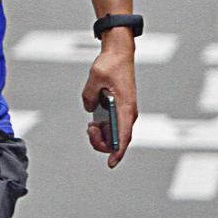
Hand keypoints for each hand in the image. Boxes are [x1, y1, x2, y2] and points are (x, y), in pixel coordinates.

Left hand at [82, 38, 136, 166]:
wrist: (119, 53)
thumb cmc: (111, 64)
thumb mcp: (95, 77)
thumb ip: (89, 95)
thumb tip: (90, 109)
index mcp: (126, 108)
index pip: (124, 137)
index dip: (118, 153)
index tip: (111, 163)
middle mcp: (128, 114)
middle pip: (118, 141)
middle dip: (101, 142)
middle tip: (90, 128)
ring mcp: (124, 113)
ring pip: (114, 136)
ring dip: (101, 136)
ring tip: (91, 126)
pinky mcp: (120, 110)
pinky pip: (112, 128)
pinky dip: (102, 130)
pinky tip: (93, 123)